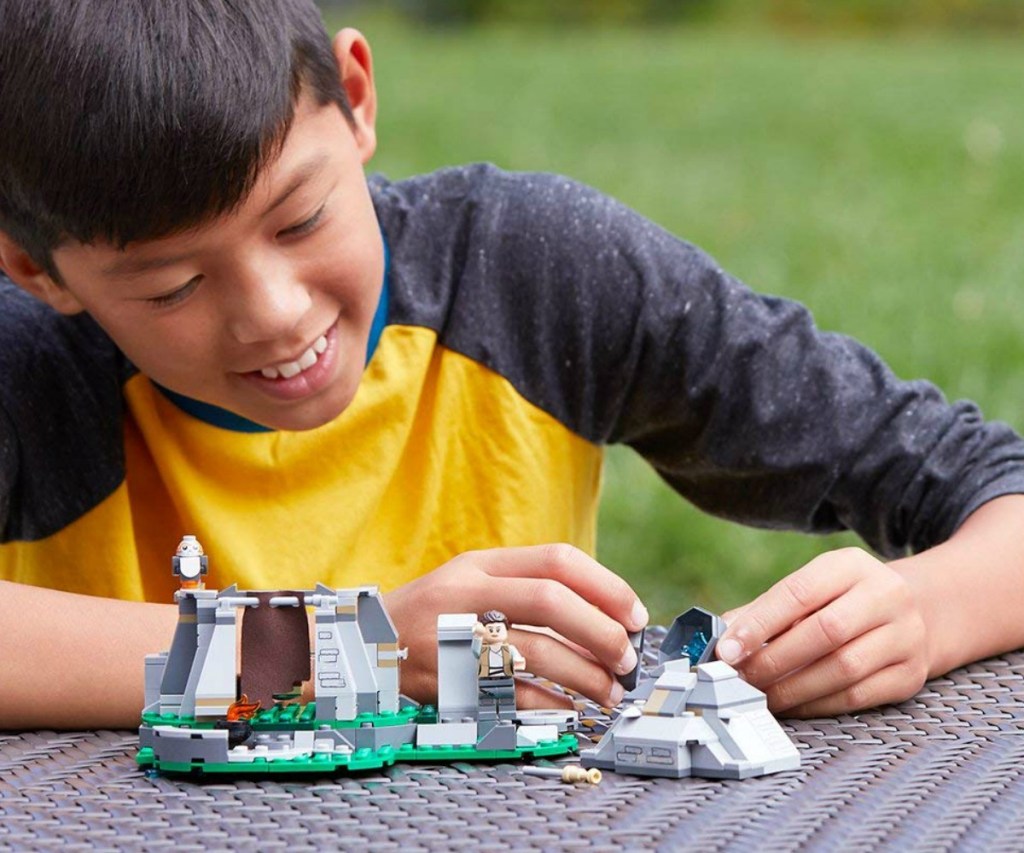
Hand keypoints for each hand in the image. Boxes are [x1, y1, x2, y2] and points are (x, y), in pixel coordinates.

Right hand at [383, 544, 647, 710]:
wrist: (356, 650)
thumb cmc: (428, 618)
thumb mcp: (468, 584)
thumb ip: (524, 587)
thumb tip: (602, 613)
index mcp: (480, 565)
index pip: (556, 560)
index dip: (606, 586)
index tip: (635, 615)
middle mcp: (466, 593)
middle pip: (551, 601)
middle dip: (602, 632)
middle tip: (626, 659)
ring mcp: (453, 636)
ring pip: (535, 650)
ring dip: (585, 675)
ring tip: (609, 691)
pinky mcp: (447, 682)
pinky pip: (510, 695)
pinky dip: (549, 705)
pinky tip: (568, 710)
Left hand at [715, 547, 929, 717]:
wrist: (921, 609)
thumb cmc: (846, 600)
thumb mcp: (814, 587)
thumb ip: (767, 610)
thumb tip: (722, 636)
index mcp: (850, 566)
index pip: (799, 592)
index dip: (759, 624)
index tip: (727, 650)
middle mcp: (885, 596)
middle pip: (824, 631)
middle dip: (774, 660)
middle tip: (741, 678)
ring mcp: (905, 635)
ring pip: (843, 668)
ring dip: (793, 688)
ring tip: (761, 696)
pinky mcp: (911, 674)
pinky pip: (858, 696)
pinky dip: (818, 704)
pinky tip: (792, 705)